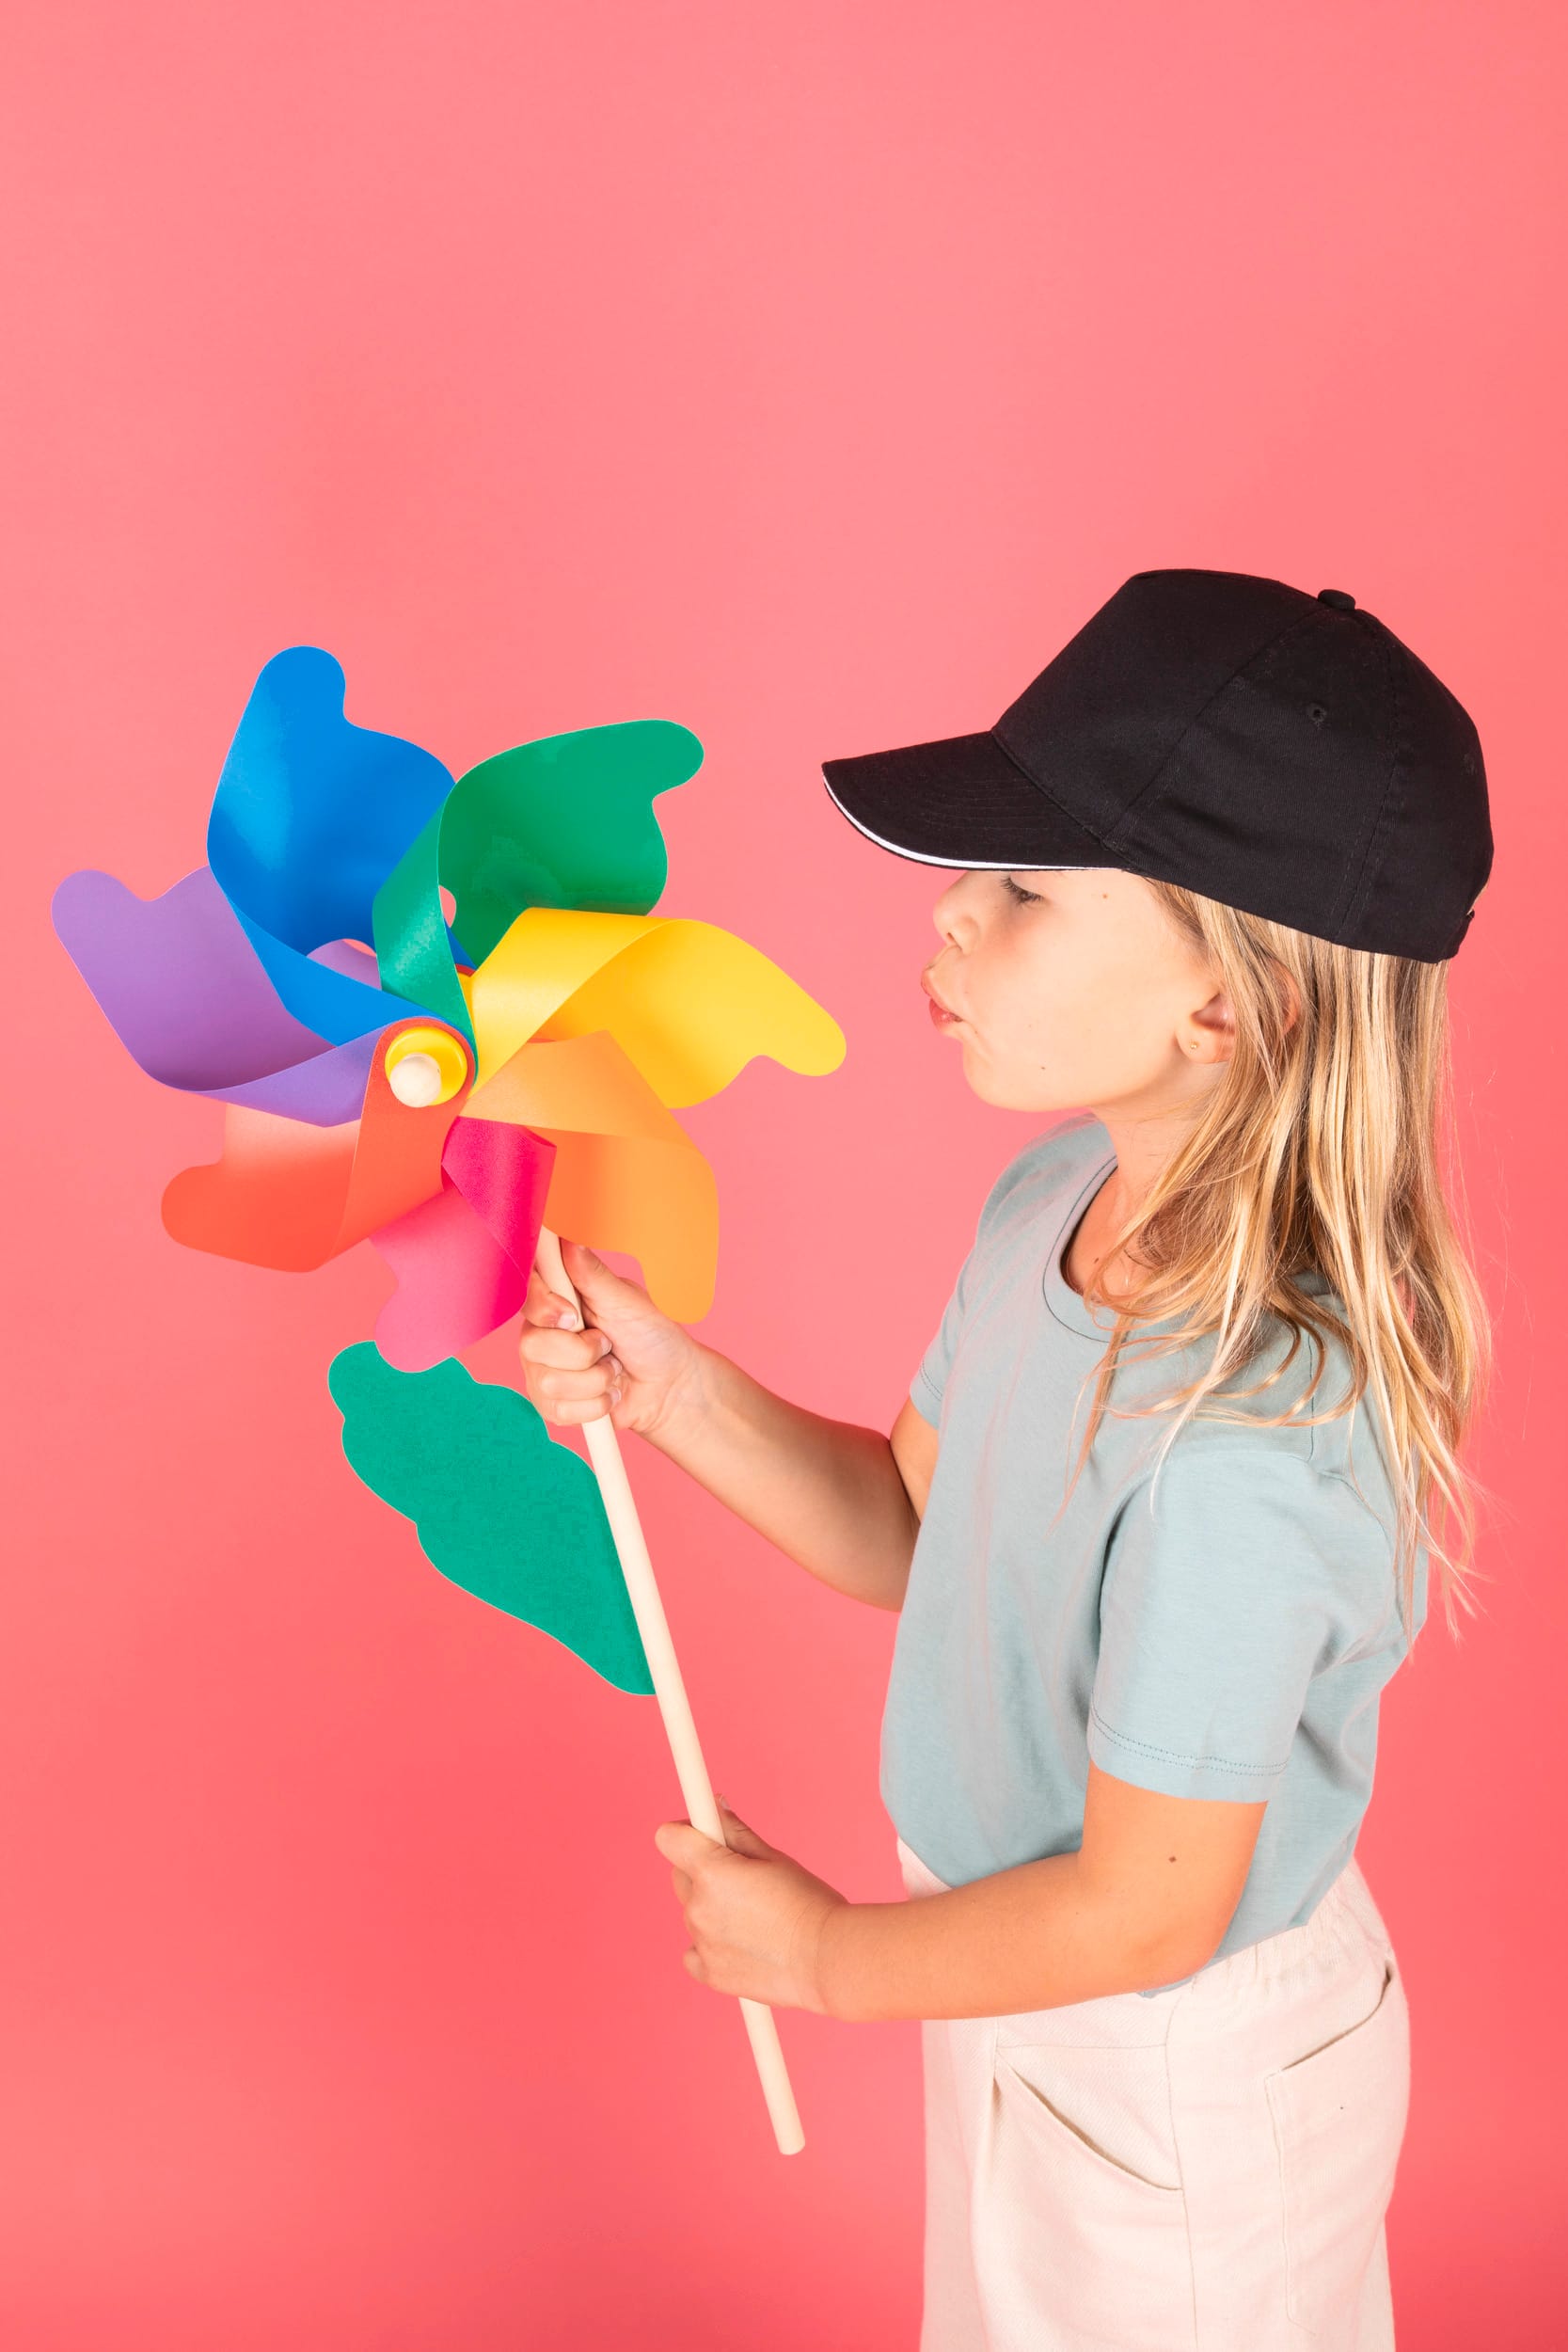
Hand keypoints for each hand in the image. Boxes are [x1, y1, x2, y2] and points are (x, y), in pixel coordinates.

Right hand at [520, 1239, 703, 1441]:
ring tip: (613, 1369)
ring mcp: (543, 1371)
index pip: (527, 1295)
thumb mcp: (626, 1301)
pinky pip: (560, 1411)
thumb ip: (593, 1275)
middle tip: (608, 1345)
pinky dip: (596, 1404)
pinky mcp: (552, 1405)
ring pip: (550, 1382)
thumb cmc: (650, 1336)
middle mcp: (542, 1335)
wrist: (669, 1385)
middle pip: (532, 1345)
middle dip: (583, 1352)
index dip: (543, 1307)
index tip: (572, 1315)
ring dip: (597, 1379)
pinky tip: (609, 1393)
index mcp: (558, 1301)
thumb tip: (568, 1241)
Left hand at [653, 1798, 848, 2016]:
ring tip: (755, 1918)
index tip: (704, 1836)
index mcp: (712, 1872)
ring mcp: (701, 1943)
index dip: (686, 1832)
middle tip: (743, 1880)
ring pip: (692, 1914)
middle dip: (703, 1871)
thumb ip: (735, 1832)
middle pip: (680, 1876)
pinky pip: (695, 1952)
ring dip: (711, 1909)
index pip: (668, 1837)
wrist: (828, 1959)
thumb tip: (714, 1809)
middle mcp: (698, 1907)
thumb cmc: (808, 1903)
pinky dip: (711, 1946)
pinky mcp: (708, 1974)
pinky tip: (743, 1945)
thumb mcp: (774, 1857)